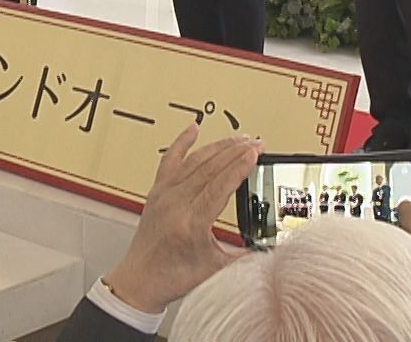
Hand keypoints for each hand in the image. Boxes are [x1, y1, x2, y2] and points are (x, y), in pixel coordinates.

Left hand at [100, 122, 261, 314]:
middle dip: (236, 151)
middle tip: (256, 142)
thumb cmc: (171, 277)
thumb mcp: (216, 269)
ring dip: (219, 146)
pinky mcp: (157, 191)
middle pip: (210, 168)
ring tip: (239, 138)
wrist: (139, 280)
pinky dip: (182, 142)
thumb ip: (245, 255)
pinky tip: (193, 129)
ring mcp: (164, 195)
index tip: (255, 153)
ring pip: (194, 161)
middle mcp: (174, 204)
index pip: (219, 187)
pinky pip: (169, 160)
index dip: (239, 167)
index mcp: (190, 224)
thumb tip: (271, 246)